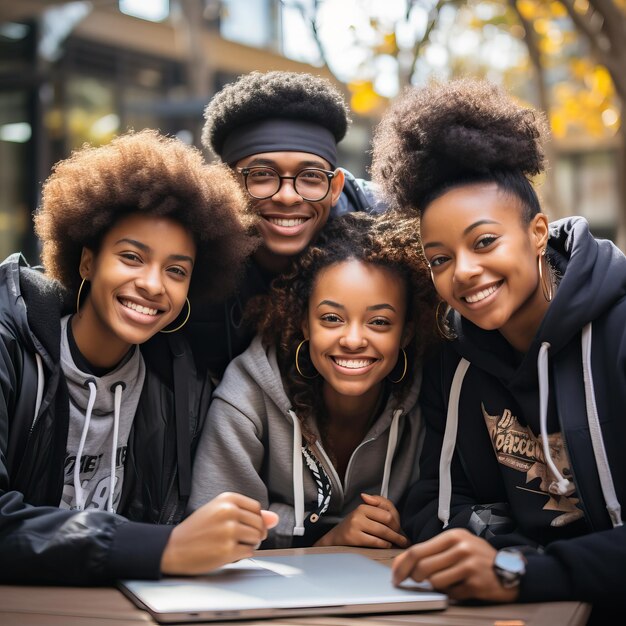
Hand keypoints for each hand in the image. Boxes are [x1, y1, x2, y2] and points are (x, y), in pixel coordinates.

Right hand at [160, 492, 278, 574]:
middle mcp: (229, 512)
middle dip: (254, 534)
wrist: (173, 547)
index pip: (257, 508)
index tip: (243, 525)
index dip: (254, 520)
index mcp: (227, 499)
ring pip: (256, 538)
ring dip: (248, 545)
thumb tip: (274, 518)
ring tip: (230, 544)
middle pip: (260, 524)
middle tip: (236, 537)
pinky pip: (249, 552)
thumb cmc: (197, 529)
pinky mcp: (227, 550)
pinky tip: (227, 552)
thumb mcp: (220, 512)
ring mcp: (229, 531)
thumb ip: (248, 513)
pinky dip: (241, 555)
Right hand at [315, 493, 408, 548]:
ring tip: (400, 544)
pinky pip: (375, 541)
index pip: (387, 513)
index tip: (400, 530)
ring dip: (394, 540)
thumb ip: (377, 504)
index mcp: (363, 506)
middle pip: (387, 522)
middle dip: (397, 532)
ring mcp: (355, 525)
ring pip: (382, 532)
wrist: (336, 539)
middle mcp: (359, 513)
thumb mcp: (365, 513)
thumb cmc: (355, 526)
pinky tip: (387, 545)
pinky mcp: (353, 537)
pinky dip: (384, 544)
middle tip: (403, 540)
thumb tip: (366, 496)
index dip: (396, 523)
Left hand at [391, 528, 519, 601]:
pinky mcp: (476, 584)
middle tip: (417, 581)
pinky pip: (451, 594)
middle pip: (422, 567)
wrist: (513, 570)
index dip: (401, 565)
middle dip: (414, 578)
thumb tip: (402, 564)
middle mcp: (460, 547)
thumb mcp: (457, 546)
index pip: (417, 550)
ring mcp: (469, 565)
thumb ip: (432, 552)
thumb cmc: (479, 558)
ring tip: (447, 581)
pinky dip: (451, 594)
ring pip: (434, 582)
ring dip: (436, 586)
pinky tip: (462, 587)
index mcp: (452, 536)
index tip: (395, 577)